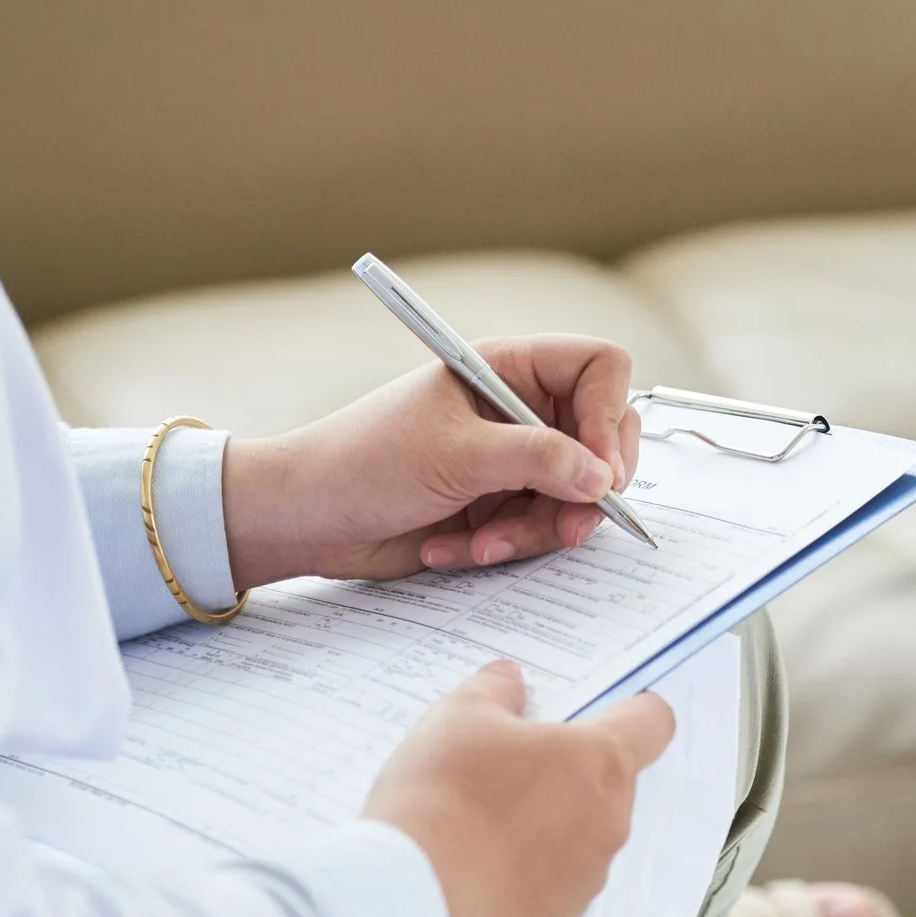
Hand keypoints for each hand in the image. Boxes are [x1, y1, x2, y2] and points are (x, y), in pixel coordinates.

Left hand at [223, 335, 641, 586]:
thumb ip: (538, 460)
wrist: (307, 520)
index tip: (598, 468)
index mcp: (506, 369)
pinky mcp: (504, 505)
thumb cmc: (360, 464)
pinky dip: (512, 545)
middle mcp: (519, 409)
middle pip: (603, 437)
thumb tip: (603, 478)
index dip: (609, 415)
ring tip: (486, 542)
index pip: (598, 368)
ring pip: (579, 493)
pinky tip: (461, 548)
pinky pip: (544, 527)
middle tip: (571, 522)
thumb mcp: (455, 455)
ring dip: (538, 529)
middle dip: (585, 488)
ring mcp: (515, 460)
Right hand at [363, 662, 675, 916]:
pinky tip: (474, 867)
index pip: (652, 723)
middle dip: (567, 771)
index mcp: (601, 762)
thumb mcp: (458, 717)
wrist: (413, 900)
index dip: (634, 709)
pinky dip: (523, 875)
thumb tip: (510, 680)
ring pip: (580, 838)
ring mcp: (586, 879)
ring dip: (545, 825)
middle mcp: (609, 823)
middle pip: (608, 783)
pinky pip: (551, 887)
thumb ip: (495, 689)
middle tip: (508, 765)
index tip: (606, 708)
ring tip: (480, 821)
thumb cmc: (443, 797)